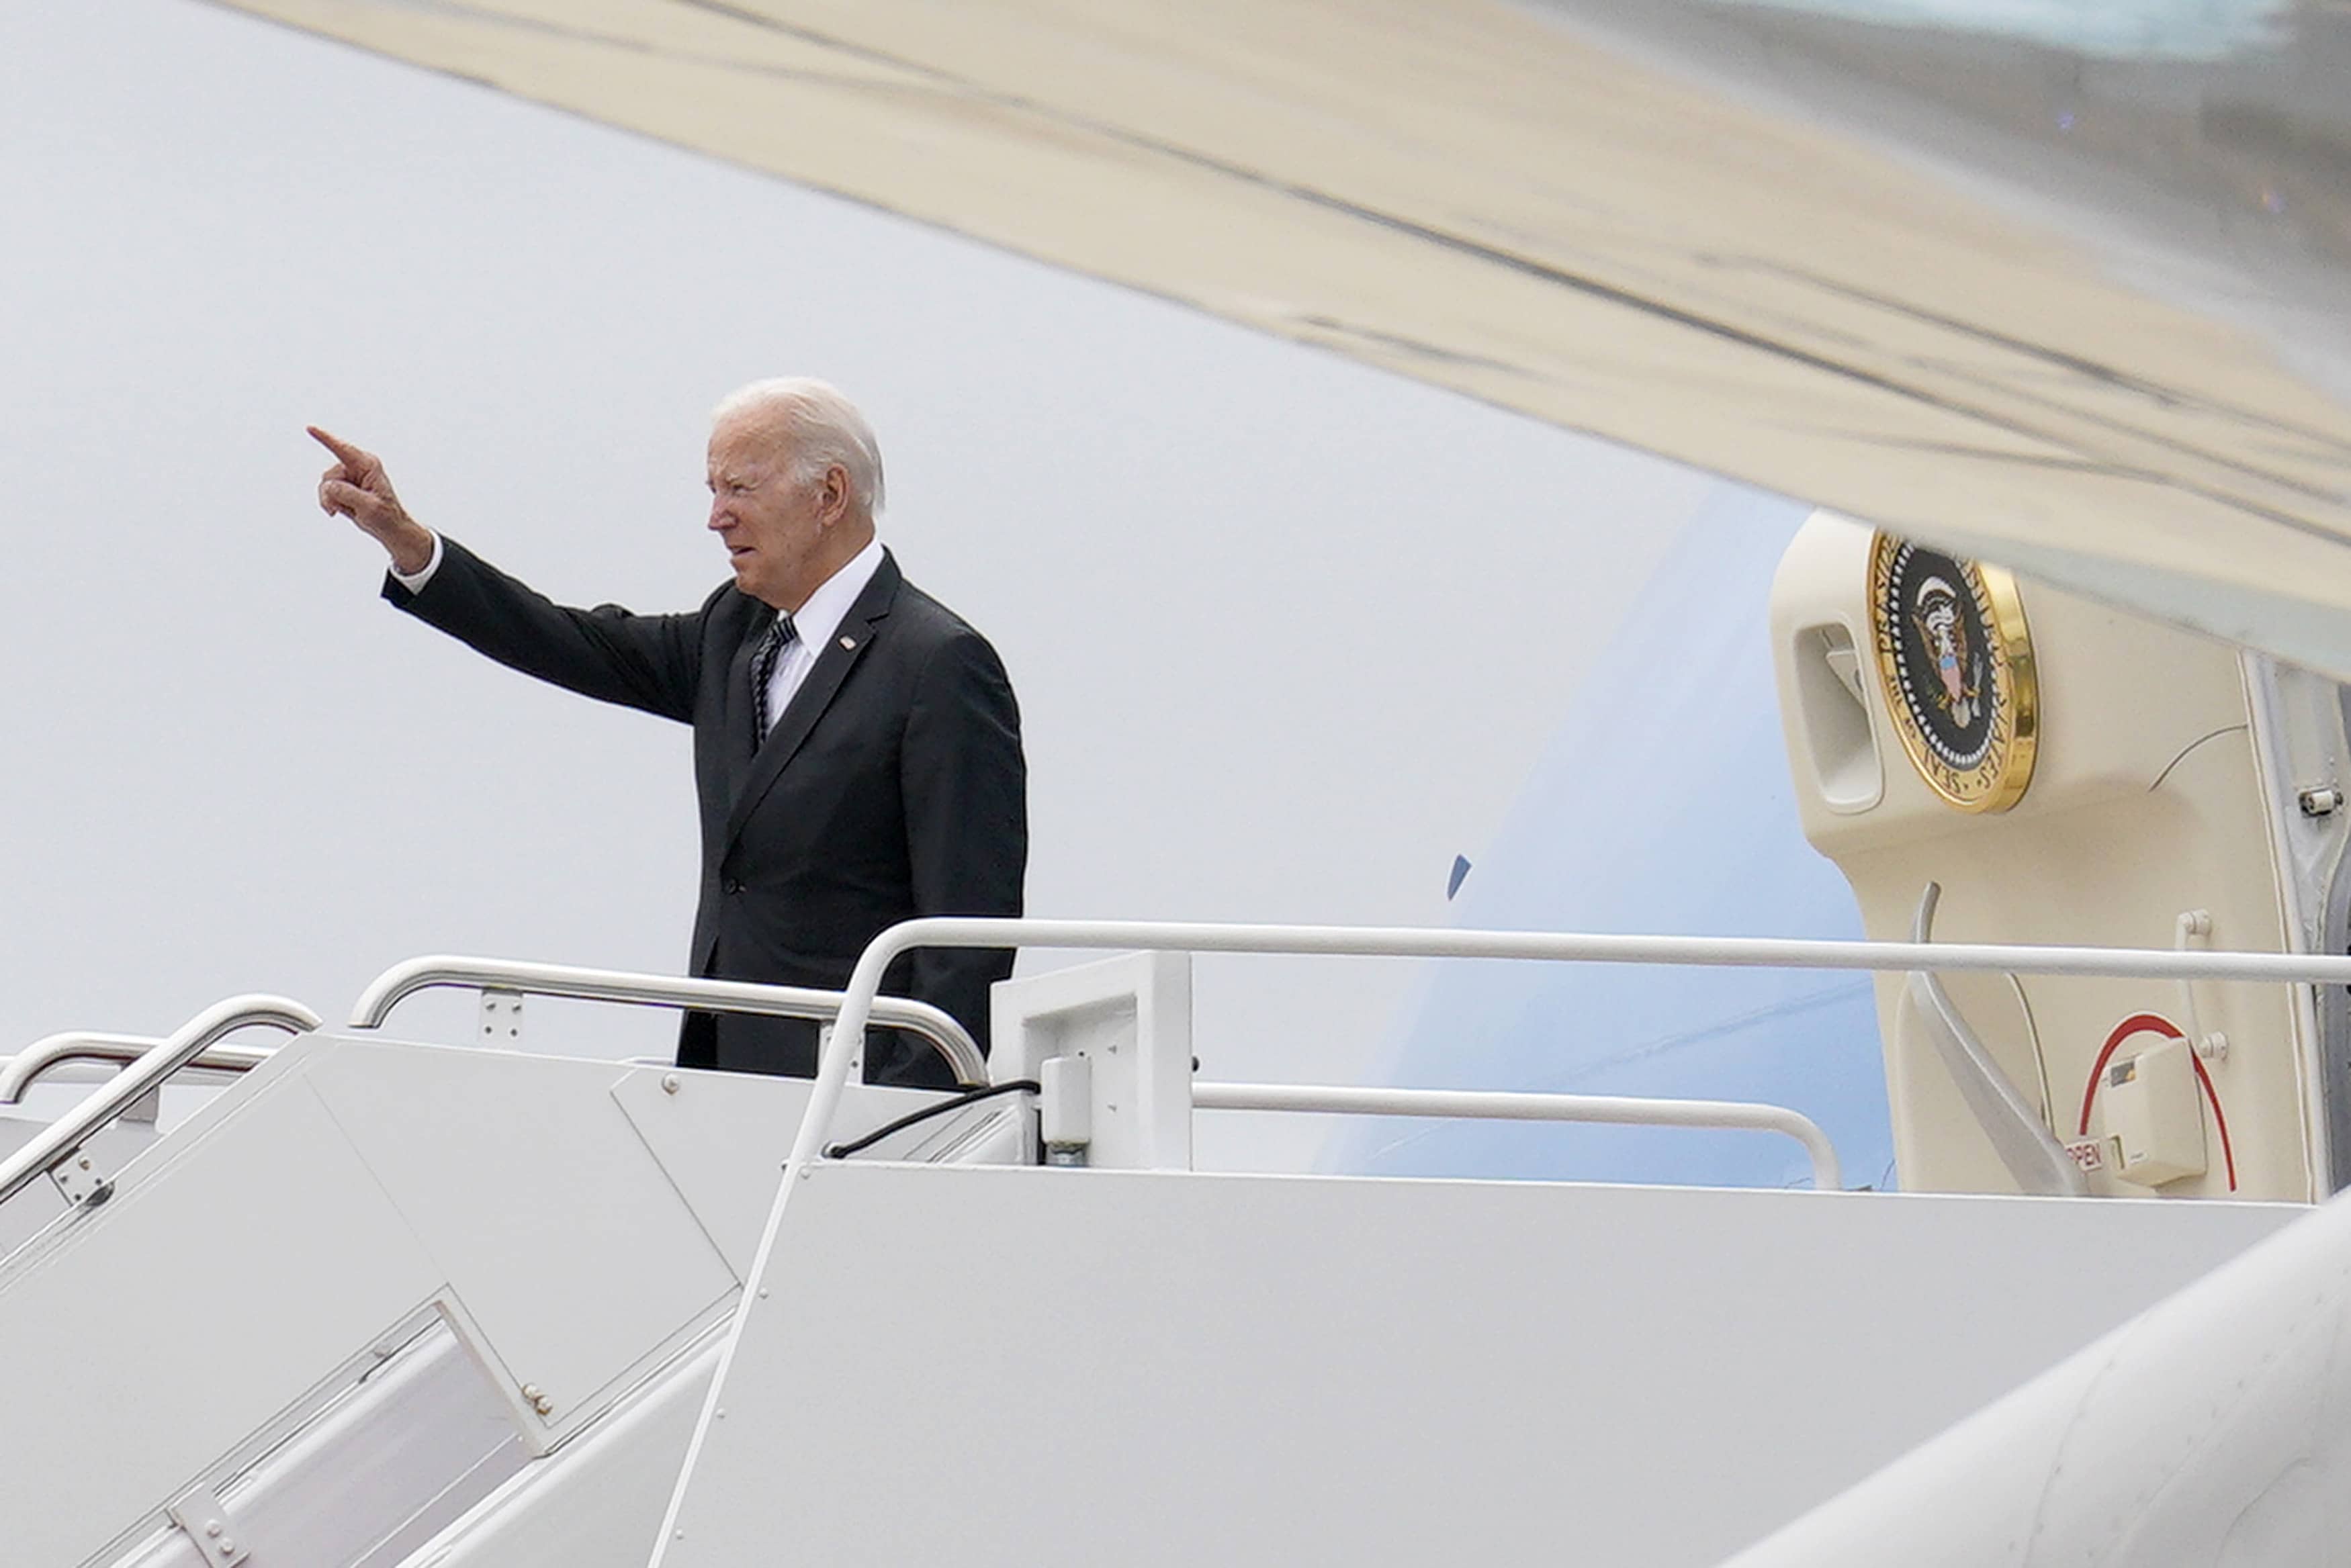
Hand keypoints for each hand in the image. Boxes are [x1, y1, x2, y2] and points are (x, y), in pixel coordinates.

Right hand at [308, 425, 434, 574]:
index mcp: (368, 465)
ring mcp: (349, 476)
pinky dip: (329, 502)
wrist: (389, 527)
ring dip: (329, 500)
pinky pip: (326, 491)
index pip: (343, 449)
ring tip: (342, 510)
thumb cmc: (386, 516)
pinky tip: (339, 510)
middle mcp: (357, 466)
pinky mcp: (344, 486)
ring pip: (325, 484)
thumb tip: (329, 485)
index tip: (310, 428)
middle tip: (337, 508)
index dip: (325, 438)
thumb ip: (347, 493)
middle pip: (329, 475)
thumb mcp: (369, 506)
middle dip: (330, 493)